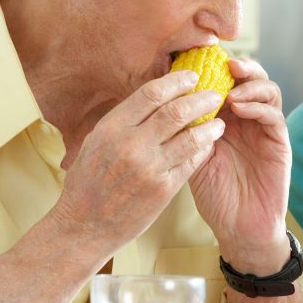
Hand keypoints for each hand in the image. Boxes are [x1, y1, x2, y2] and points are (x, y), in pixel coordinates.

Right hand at [53, 70, 225, 246]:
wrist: (84, 226)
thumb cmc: (88, 182)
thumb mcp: (96, 142)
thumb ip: (124, 121)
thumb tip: (155, 97)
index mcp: (111, 128)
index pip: (151, 94)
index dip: (176, 81)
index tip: (191, 76)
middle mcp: (131, 145)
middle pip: (176, 111)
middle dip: (200, 98)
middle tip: (214, 94)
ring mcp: (149, 168)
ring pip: (190, 137)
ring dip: (209, 125)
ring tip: (218, 121)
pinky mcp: (163, 190)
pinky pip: (191, 162)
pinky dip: (203, 149)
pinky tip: (209, 144)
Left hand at [189, 58, 291, 273]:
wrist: (238, 229)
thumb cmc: (214, 195)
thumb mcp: (192, 156)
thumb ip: (187, 129)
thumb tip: (165, 97)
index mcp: (226, 118)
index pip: (225, 81)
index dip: (213, 66)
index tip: (195, 57)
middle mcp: (248, 119)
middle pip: (250, 79)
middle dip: (238, 66)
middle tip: (223, 64)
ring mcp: (265, 130)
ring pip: (267, 91)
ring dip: (250, 83)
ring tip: (230, 88)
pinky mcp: (279, 143)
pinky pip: (273, 116)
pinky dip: (257, 106)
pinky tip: (239, 107)